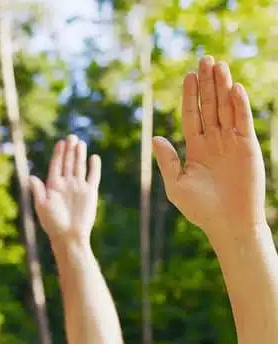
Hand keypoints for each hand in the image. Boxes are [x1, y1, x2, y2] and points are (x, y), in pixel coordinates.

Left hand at [30, 135, 101, 241]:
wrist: (69, 235)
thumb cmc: (52, 223)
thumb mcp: (42, 206)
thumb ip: (38, 191)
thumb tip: (31, 177)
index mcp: (53, 186)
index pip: (56, 165)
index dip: (58, 154)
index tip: (60, 143)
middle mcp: (66, 184)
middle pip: (68, 163)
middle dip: (69, 150)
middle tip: (71, 137)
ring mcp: (78, 187)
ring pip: (79, 167)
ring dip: (79, 155)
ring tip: (80, 143)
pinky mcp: (90, 192)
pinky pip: (92, 177)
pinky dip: (93, 167)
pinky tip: (93, 157)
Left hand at [152, 56, 265, 239]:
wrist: (227, 223)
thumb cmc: (199, 209)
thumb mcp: (176, 184)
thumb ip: (167, 160)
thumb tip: (155, 137)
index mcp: (195, 148)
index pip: (191, 115)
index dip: (190, 96)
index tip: (187, 76)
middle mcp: (214, 141)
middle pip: (209, 106)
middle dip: (207, 83)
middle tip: (204, 59)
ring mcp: (231, 143)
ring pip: (226, 108)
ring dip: (223, 86)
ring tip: (218, 65)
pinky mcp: (248, 147)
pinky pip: (242, 121)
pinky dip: (239, 105)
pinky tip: (234, 87)